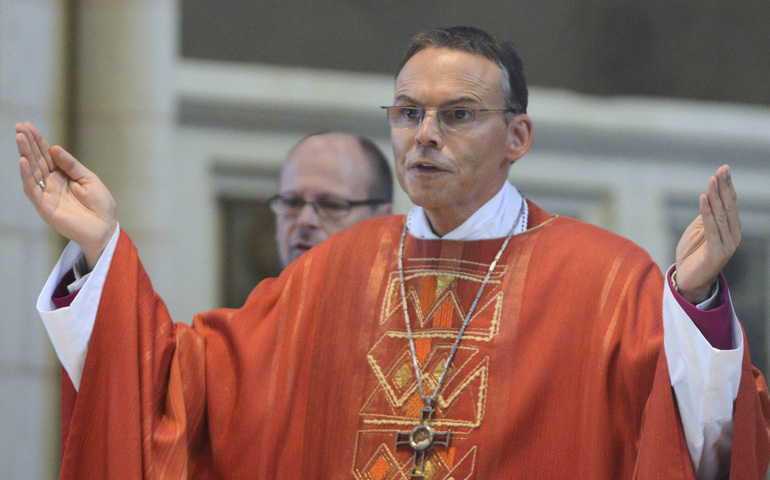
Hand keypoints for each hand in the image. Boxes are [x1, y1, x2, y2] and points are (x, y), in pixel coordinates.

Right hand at [16, 122, 116, 269]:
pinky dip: (27, 175)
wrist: (105, 228)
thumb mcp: (89, 180)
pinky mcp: (45, 207)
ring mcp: (47, 195)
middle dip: (28, 143)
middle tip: (19, 126)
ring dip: (25, 154)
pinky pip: (33, 189)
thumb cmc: (100, 205)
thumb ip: (72, 165)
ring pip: (33, 171)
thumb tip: (55, 148)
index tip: (28, 126)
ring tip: (20, 138)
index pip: (47, 155)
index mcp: (63, 175)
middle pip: (38, 160)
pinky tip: (23, 161)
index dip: (38, 141)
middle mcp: (52, 183)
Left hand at [675, 164, 740, 303]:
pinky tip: (703, 199)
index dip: (727, 186)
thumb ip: (706, 215)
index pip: (731, 203)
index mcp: (730, 228)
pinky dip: (707, 212)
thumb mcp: (698, 230)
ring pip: (721, 215)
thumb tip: (709, 196)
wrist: (688, 280)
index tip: (723, 169)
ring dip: (716, 196)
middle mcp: (733, 235)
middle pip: (729, 206)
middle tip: (722, 170)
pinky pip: (711, 228)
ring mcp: (727, 244)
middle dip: (725, 187)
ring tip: (711, 181)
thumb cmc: (693, 254)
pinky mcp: (717, 252)